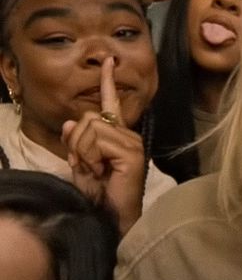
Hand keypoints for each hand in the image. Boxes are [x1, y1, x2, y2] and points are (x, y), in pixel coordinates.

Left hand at [61, 56, 145, 233]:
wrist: (111, 217)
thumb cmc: (99, 195)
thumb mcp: (81, 163)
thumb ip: (76, 141)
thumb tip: (71, 121)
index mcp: (118, 136)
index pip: (111, 104)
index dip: (107, 81)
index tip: (108, 61)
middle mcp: (129, 135)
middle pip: (90, 117)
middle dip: (77, 141)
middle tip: (87, 165)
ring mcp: (132, 143)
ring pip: (91, 127)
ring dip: (83, 151)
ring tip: (95, 170)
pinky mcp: (131, 153)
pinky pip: (98, 140)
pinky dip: (90, 157)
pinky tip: (100, 171)